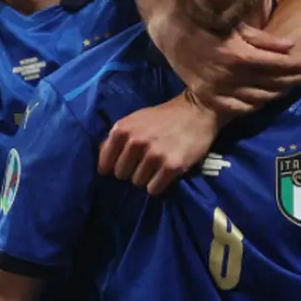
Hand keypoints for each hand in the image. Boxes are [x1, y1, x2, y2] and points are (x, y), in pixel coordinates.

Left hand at [98, 95, 219, 194]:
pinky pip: (154, 189)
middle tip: (145, 163)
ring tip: (158, 164)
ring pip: (138, 182)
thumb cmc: (164, 117)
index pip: (105, 162)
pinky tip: (166, 173)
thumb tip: (103, 161)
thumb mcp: (136, 120)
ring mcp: (153, 155)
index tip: (121, 166)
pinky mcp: (171, 166)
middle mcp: (135, 142)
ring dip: (147, 177)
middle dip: (131, 171)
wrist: (198, 111)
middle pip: (121, 174)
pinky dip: (159, 184)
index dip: (111, 167)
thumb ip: (119, 138)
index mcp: (122, 129)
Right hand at [150, 22, 300, 117]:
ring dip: (275, 94)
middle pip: (270, 83)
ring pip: (257, 99)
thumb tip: (291, 47)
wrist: (175, 34)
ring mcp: (218, 89)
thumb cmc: (209, 24)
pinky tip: (262, 100)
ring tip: (286, 88)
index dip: (295, 65)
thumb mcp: (238, 26)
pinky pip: (237, 109)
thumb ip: (265, 39)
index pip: (277, 64)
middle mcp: (230, 75)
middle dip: (290, 80)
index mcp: (239, 55)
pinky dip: (253, 106)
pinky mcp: (208, 97)